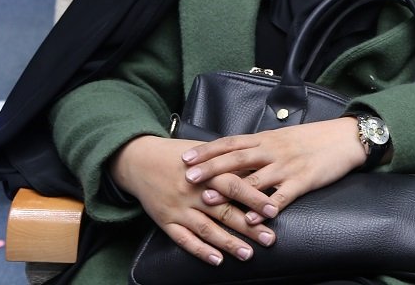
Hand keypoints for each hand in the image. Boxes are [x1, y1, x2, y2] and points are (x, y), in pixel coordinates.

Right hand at [109, 135, 275, 266]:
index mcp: (206, 172)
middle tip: (269, 238)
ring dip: (229, 243)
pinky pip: (184, 239)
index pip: (234, 185)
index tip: (273, 209)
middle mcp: (193, 192)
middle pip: (224, 211)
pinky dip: (201, 251)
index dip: (254, 198)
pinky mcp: (166, 221)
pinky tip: (216, 259)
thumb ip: (229, 164)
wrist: (140, 160)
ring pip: (207, 229)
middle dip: (249, 226)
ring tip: (248, 254)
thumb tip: (259, 171)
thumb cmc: (180, 156)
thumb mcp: (206, 154)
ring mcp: (179, 208)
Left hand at [181, 117, 366, 223]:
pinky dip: (267, 207)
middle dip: (211, 168)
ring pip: (255, 178)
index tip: (186, 157)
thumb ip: (260, 146)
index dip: (208, 150)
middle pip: (237, 158)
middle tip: (188, 177)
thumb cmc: (312, 139)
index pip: (231, 142)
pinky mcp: (303, 181)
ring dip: (231, 190)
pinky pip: (282, 196)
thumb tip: (234, 155)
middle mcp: (273, 151)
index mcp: (267, 139)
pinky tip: (254, 218)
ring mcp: (287, 166)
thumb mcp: (283, 137)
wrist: (345, 138)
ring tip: (210, 199)